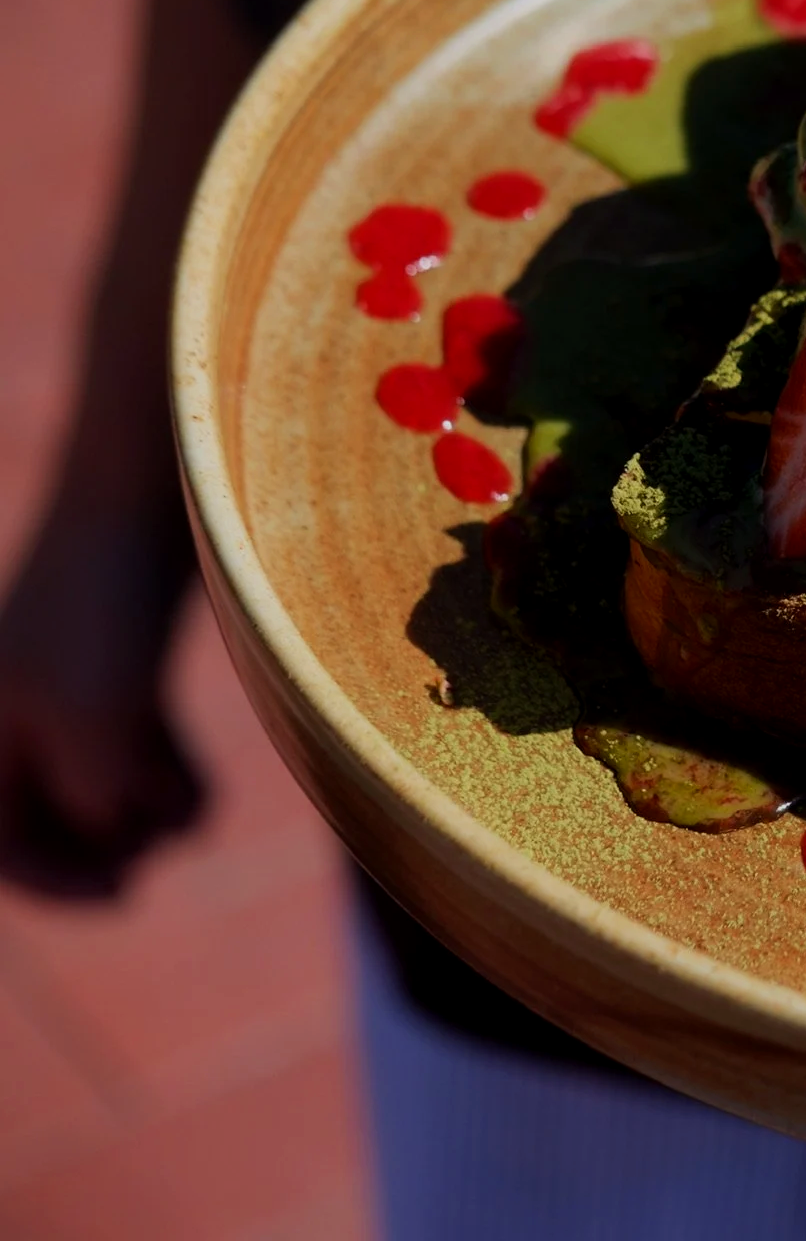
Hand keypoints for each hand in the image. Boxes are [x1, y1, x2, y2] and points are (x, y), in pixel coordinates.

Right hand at [0, 516, 202, 895]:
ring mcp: (67, 687)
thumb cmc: (109, 608)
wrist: (150, 498)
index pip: (1, 845)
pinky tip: (198, 786)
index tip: (127, 894)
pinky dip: (161, 772)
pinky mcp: (119, 663)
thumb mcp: (95, 720)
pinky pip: (130, 746)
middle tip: (159, 850)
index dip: (59, 882)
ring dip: (146, 811)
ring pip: (100, 784)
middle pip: (53, 819)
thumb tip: (123, 830)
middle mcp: (12, 711)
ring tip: (191, 806)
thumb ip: (97, 796)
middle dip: (108, 841)